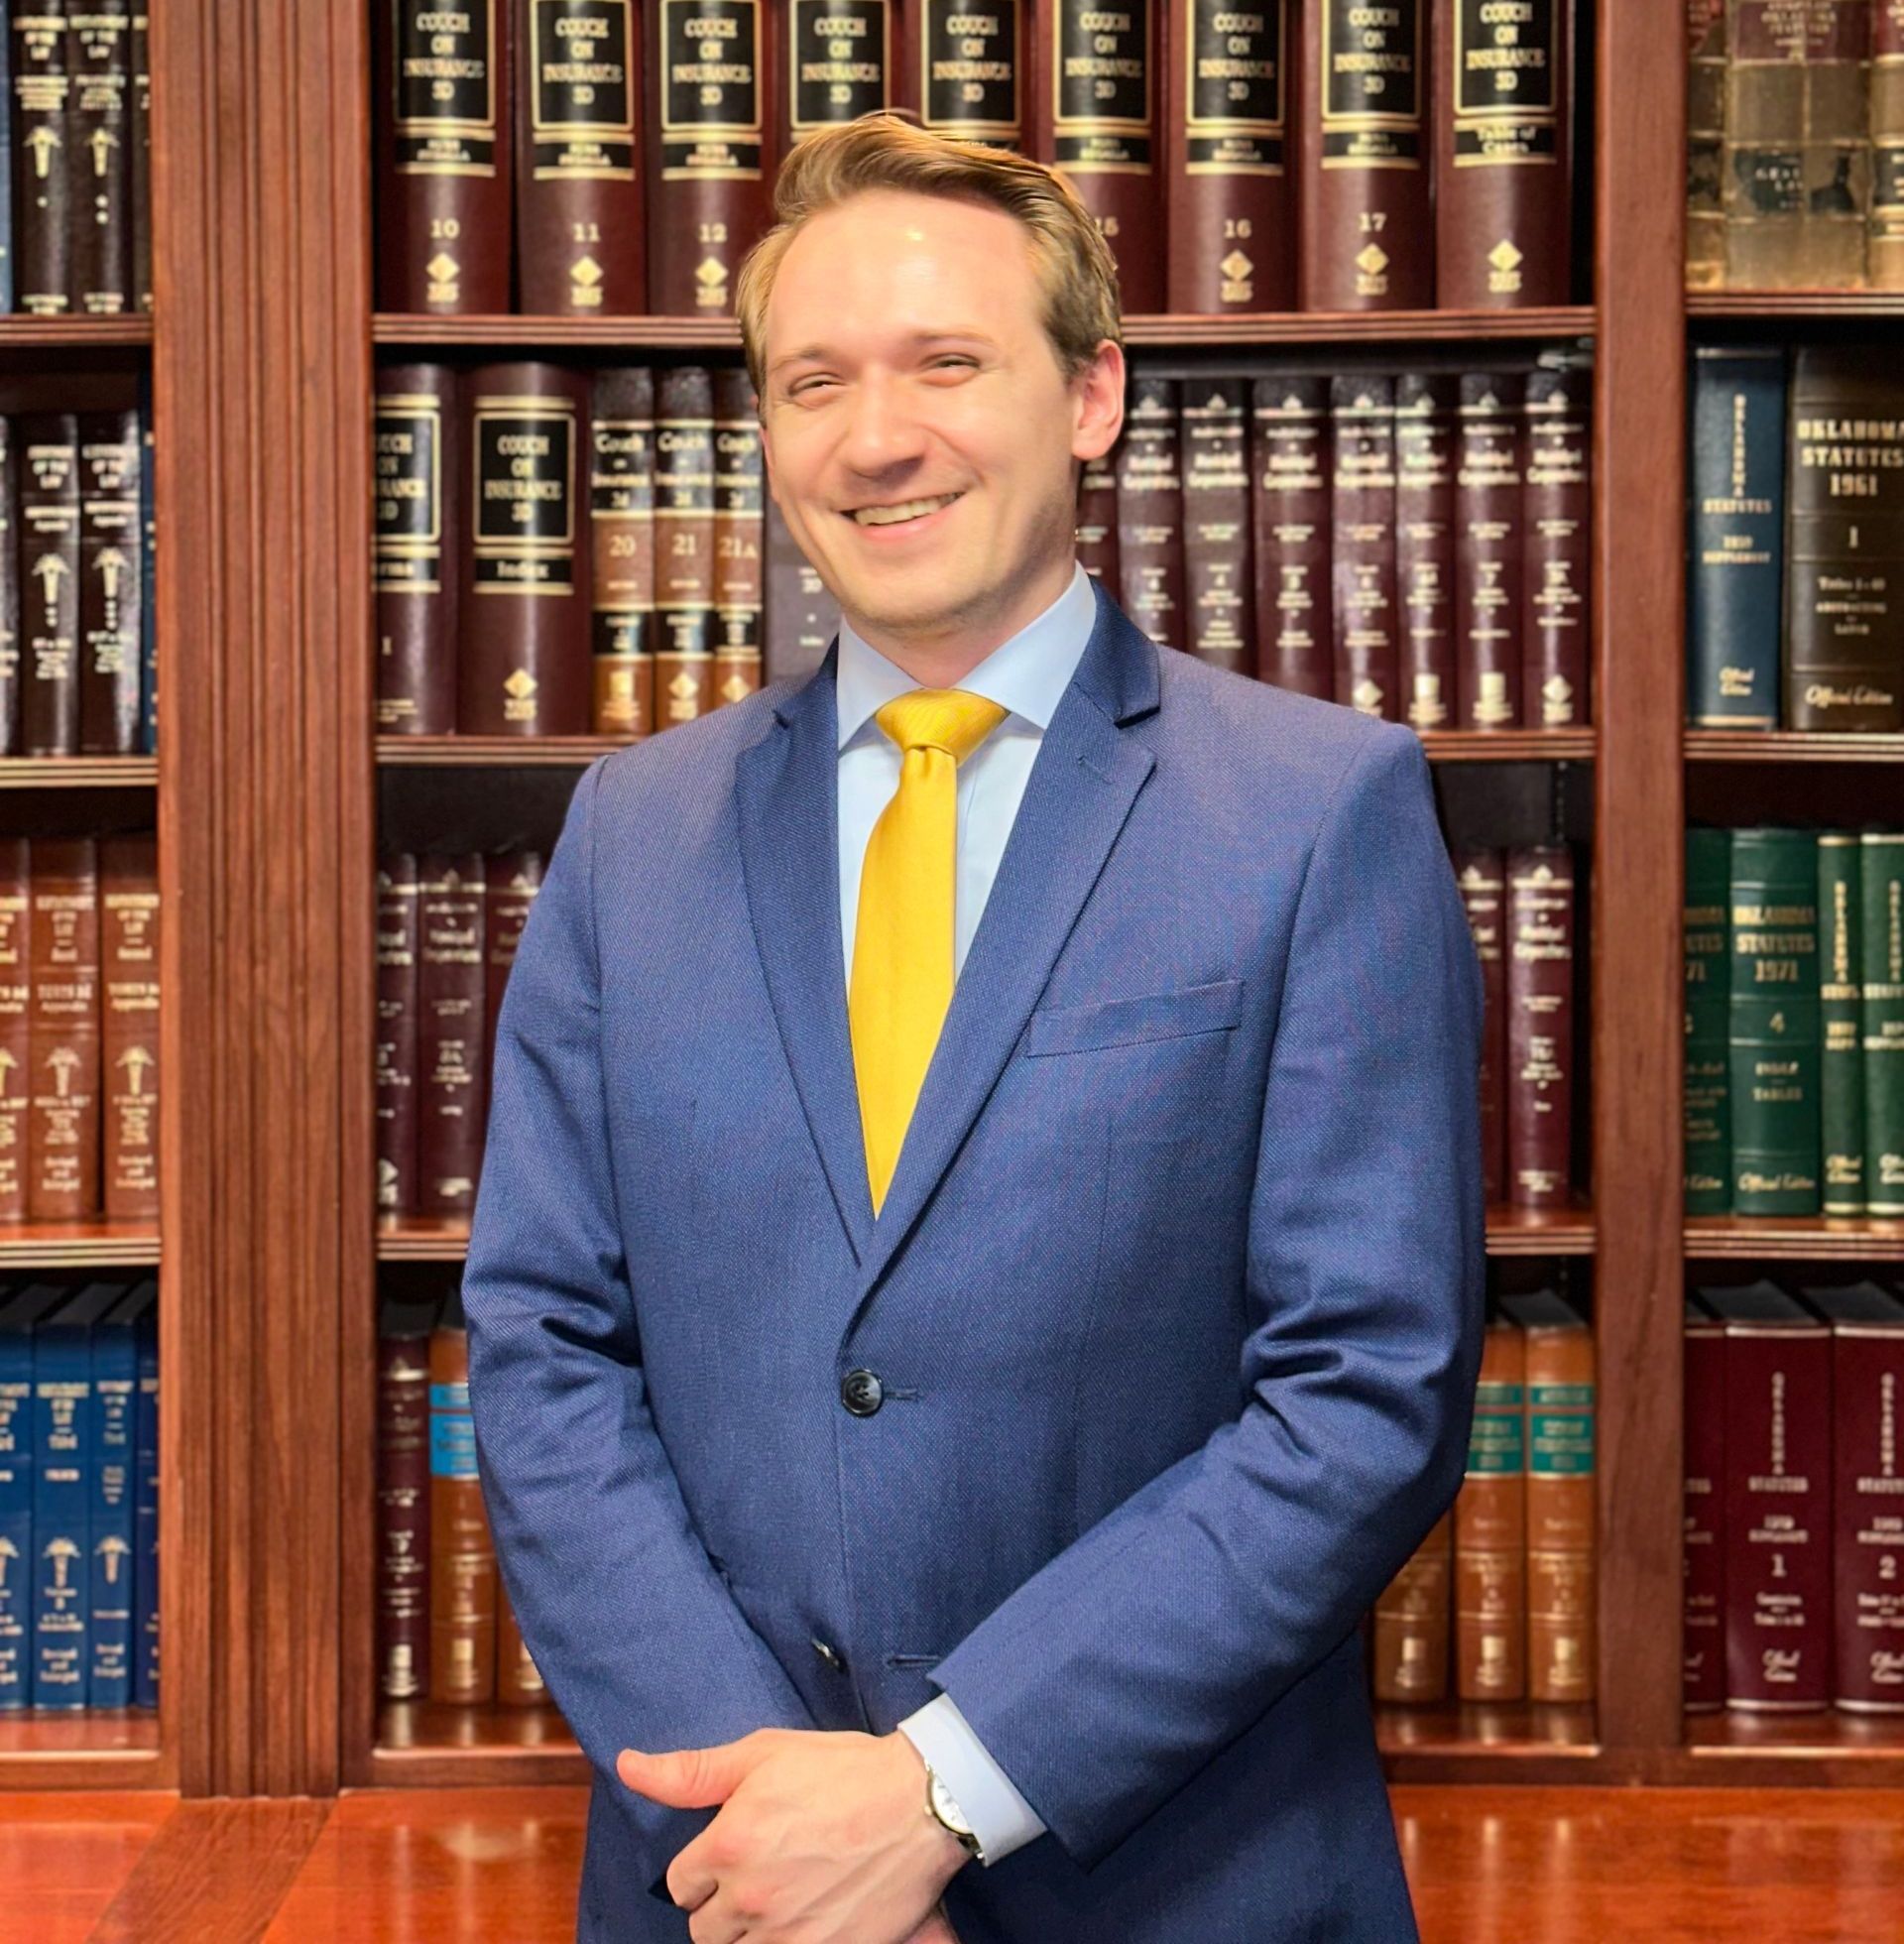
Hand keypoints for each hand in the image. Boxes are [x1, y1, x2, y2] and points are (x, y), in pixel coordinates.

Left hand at [617, 1727, 967, 1943]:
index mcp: (728, 1845)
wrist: (922, 1801)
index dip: (704, 1867)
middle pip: (704, 1929)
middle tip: (761, 1874)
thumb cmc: (843, 1770)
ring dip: (752, 1932)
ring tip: (785, 1898)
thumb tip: (628, 1766)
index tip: (734, 1851)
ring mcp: (788, 1933)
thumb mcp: (762, 1753)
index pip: (680, 1885)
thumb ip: (690, 1771)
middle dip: (722, 1904)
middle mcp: (750, 1897)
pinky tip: (806, 1919)